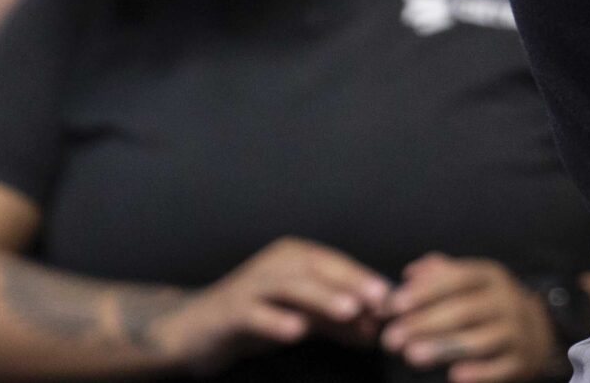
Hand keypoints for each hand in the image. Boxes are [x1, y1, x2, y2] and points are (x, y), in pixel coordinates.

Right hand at [155, 238, 390, 372]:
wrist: (195, 330)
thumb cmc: (255, 319)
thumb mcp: (302, 319)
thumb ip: (337, 323)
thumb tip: (377, 331)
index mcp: (295, 258)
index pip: (337, 264)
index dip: (365, 279)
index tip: (393, 298)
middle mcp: (275, 264)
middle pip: (319, 269)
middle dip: (352, 283)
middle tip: (380, 301)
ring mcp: (250, 285)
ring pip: (291, 287)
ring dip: (323, 298)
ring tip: (349, 311)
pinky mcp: (229, 311)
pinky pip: (255, 314)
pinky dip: (276, 321)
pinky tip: (296, 332)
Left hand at [382, 255, 564, 382]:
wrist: (536, 332)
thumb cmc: (488, 305)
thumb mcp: (471, 282)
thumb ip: (440, 274)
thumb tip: (410, 273)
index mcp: (491, 277)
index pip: (457, 279)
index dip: (425, 291)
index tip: (394, 306)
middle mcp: (506, 300)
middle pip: (464, 310)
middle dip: (424, 324)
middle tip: (390, 339)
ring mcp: (516, 331)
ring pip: (480, 340)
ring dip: (444, 347)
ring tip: (411, 356)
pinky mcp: (521, 360)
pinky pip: (500, 367)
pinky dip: (479, 373)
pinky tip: (454, 375)